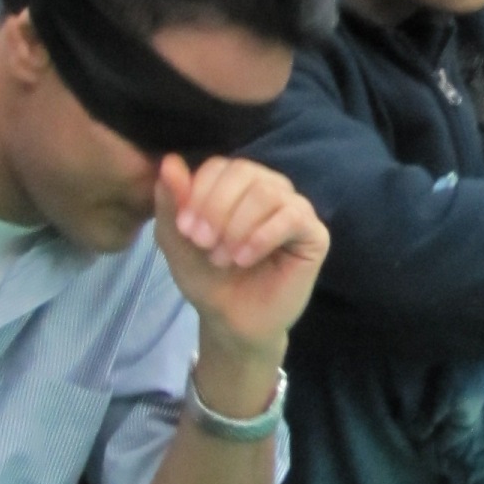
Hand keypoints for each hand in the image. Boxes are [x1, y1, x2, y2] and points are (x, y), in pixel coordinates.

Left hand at [154, 153, 328, 353]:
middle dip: (217, 208)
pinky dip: (262, 237)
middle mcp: (269, 188)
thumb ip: (171, 201)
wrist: (230, 320)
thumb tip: (169, 162)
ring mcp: (294, 208)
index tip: (184, 229)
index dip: (199, 193)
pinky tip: (245, 258)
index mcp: (237, 184)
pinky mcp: (314, 233)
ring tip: (224, 258)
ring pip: (267, 193)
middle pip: (244, 172)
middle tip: (203, 244)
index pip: (220, 166)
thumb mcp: (176, 240)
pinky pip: (292, 217)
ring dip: (238, 226)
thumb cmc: (206, 277)